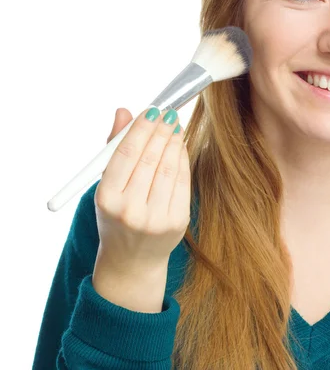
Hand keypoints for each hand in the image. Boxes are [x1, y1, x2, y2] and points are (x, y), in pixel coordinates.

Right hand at [94, 106, 190, 273]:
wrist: (132, 260)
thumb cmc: (116, 215)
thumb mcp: (107, 185)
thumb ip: (114, 147)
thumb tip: (124, 111)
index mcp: (106, 199)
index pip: (125, 154)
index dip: (141, 128)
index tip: (151, 110)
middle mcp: (130, 210)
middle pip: (150, 158)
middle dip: (161, 130)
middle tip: (168, 113)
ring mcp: (155, 218)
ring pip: (169, 168)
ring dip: (174, 141)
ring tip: (175, 125)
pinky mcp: (177, 222)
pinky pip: (183, 182)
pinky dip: (182, 159)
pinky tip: (180, 146)